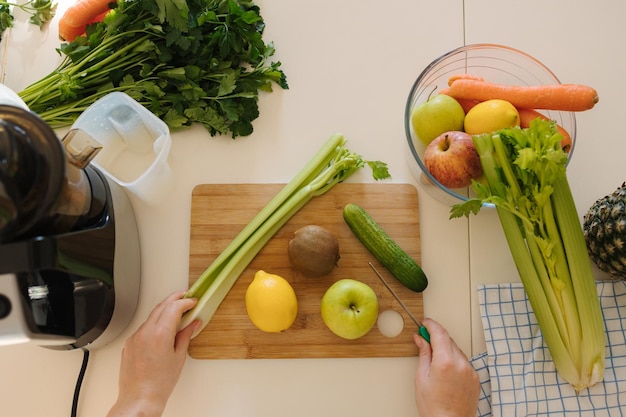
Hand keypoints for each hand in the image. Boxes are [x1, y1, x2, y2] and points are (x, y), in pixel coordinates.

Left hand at [106, 291, 200, 416]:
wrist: (139, 399)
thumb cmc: (158, 384)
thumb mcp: (179, 357)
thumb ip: (186, 335)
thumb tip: (192, 324)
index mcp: (159, 334)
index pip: (174, 307)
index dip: (185, 301)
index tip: (192, 301)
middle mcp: (145, 333)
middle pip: (161, 306)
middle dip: (174, 298)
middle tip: (185, 297)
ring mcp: (135, 337)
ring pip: (151, 315)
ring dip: (164, 310)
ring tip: (177, 313)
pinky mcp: (130, 343)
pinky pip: (144, 327)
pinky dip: (155, 323)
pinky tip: (163, 328)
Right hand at [413, 318, 478, 416]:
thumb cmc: (434, 407)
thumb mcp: (421, 378)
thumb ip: (423, 354)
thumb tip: (421, 340)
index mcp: (445, 362)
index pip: (439, 333)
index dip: (431, 325)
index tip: (425, 323)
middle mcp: (461, 364)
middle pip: (449, 340)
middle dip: (437, 336)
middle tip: (424, 339)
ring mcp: (470, 371)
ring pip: (457, 350)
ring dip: (446, 348)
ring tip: (434, 360)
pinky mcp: (475, 378)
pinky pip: (464, 361)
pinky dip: (454, 359)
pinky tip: (446, 369)